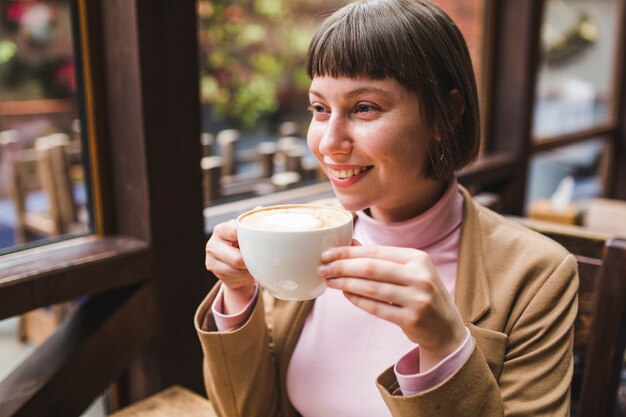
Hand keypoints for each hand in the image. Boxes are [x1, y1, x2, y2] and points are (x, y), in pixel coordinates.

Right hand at [205, 219, 255, 312]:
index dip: (246, 239)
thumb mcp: (249, 235)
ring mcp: (210, 256)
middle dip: (249, 260)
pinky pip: (232, 276)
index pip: (234, 232)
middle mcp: (213, 242)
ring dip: (246, 269)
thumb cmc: (244, 246)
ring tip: (249, 264)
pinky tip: (242, 271)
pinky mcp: (211, 268)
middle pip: (236, 258)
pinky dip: (241, 276)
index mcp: (222, 229)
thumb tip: (259, 209)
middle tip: (255, 258)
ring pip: (235, 269)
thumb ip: (253, 223)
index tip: (255, 242)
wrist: (235, 265)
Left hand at [318, 244, 466, 369]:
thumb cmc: (421, 294)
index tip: (327, 254)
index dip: (349, 252)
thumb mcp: (408, 271)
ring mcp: (418, 298)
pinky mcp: (412, 319)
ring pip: (372, 288)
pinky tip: (345, 294)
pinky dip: (358, 300)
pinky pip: (377, 308)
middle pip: (372, 268)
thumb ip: (380, 258)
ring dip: (346, 284)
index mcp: (418, 258)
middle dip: (342, 267)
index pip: (376, 252)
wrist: (446, 329)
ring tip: (329, 281)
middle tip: (322, 268)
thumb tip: (350, 243)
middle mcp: (420, 276)